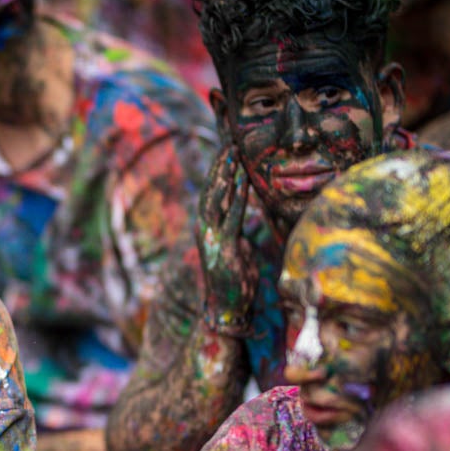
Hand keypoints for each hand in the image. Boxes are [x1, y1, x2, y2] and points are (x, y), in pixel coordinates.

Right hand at [198, 147, 255, 336]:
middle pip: (210, 190)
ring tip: (232, 153)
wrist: (226, 308)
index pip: (212, 193)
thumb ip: (237, 229)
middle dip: (219, 165)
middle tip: (229, 142)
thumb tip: (245, 217)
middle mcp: (204, 228)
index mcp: (207, 227)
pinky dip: (236, 196)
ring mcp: (211, 236)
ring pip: (216, 199)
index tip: (227, 150)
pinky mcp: (223, 245)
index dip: (218, 171)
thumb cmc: (235, 281)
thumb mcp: (237, 248)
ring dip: (225, 174)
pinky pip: (231, 215)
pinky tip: (241, 180)